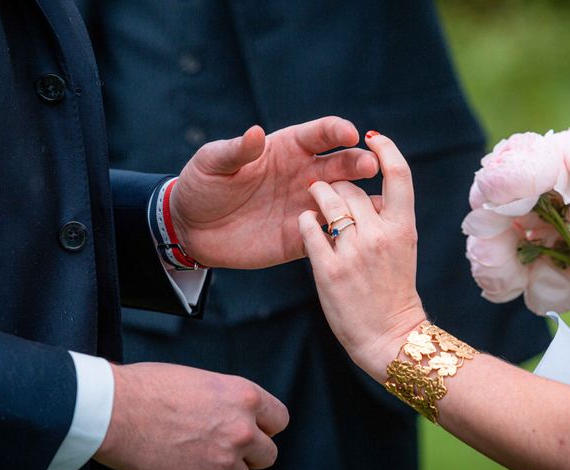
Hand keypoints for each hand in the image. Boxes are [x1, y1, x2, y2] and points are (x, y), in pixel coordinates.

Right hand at [94, 363, 288, 469]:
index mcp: (244, 395)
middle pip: (268, 454)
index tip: (256, 431)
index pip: (279, 420)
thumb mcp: (202, 381)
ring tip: (201, 459)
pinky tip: (188, 469)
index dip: (265, 427)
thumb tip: (233, 414)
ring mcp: (224, 459)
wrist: (116, 410)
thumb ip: (227, 400)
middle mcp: (241, 428)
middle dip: (250, 453)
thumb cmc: (150, 388)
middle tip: (226, 448)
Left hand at [170, 117, 378, 267]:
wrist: (192, 229)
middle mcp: (303, 175)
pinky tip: (361, 236)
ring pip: (342, 201)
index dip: (336, 131)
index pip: (320, 134)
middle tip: (370, 166)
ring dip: (359, 200)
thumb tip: (256, 133)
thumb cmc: (202, 186)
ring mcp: (304, 207)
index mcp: (286, 149)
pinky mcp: (300, 237)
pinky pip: (327, 236)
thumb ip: (236, 150)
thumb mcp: (212, 163)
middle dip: (357, 163)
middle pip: (340, 165)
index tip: (351, 133)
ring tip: (377, 202)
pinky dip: (345, 235)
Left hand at [298, 132, 423, 381]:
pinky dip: (304, 222)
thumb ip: (390, 220)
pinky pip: (309, 230)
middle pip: (353, 188)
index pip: (399, 175)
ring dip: (317, 195)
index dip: (387, 150)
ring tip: (313, 196)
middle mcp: (380, 235)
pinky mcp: (329, 270)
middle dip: (338, 183)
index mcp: (404, 228)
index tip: (373, 138)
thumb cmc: (396, 290)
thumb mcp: (405, 250)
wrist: (389, 336)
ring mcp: (353, 252)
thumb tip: (377, 194)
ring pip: (329, 202)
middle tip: (330, 190)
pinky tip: (304, 223)